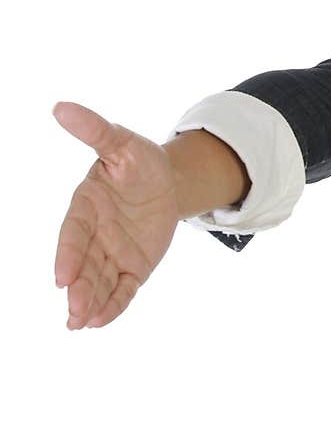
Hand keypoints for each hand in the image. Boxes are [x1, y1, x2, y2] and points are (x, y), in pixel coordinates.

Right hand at [53, 101, 179, 329]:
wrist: (167, 180)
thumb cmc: (139, 159)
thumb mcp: (121, 142)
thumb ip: (95, 130)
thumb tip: (61, 107)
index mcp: (86, 206)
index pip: (73, 234)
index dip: (67, 255)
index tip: (61, 277)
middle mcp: (95, 234)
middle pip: (83, 266)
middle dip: (78, 289)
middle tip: (73, 312)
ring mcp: (112, 253)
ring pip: (98, 282)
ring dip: (89, 303)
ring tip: (79, 324)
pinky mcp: (132, 267)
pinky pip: (122, 290)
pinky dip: (113, 305)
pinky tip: (100, 323)